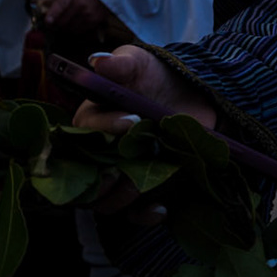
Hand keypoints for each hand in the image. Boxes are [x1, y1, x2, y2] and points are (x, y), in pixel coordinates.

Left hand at [34, 0, 105, 35]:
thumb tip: (34, 1)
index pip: (60, 5)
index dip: (52, 14)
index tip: (47, 21)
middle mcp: (81, 5)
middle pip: (63, 21)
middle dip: (55, 24)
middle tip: (52, 23)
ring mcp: (88, 15)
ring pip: (70, 28)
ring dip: (64, 28)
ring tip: (65, 22)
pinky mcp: (94, 22)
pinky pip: (79, 32)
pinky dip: (73, 30)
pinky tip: (74, 25)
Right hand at [75, 46, 217, 229]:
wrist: (193, 95)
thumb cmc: (156, 75)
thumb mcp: (139, 63)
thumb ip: (120, 64)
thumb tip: (97, 61)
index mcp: (89, 122)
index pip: (84, 131)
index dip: (105, 128)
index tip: (133, 121)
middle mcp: (98, 153)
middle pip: (84, 177)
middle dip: (100, 179)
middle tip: (123, 172)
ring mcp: (121, 174)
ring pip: (105, 200)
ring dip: (120, 198)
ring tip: (140, 186)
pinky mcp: (144, 188)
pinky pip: (134, 213)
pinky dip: (144, 215)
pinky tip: (161, 209)